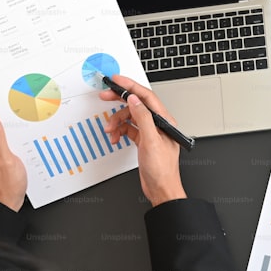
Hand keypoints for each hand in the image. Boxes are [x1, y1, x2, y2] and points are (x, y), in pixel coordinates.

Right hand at [99, 75, 185, 205]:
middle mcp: (158, 124)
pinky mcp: (143, 140)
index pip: (146, 97)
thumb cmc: (163, 170)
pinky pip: (128, 129)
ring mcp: (150, 132)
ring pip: (129, 117)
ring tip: (110, 129)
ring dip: (117, 121)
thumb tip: (134, 100)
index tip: (117, 80)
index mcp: (165, 120)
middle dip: (119, 100)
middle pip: (136, 104)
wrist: (161, 189)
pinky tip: (115, 137)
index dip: (131, 86)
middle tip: (105, 96)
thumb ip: (142, 118)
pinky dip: (119, 131)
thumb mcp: (151, 141)